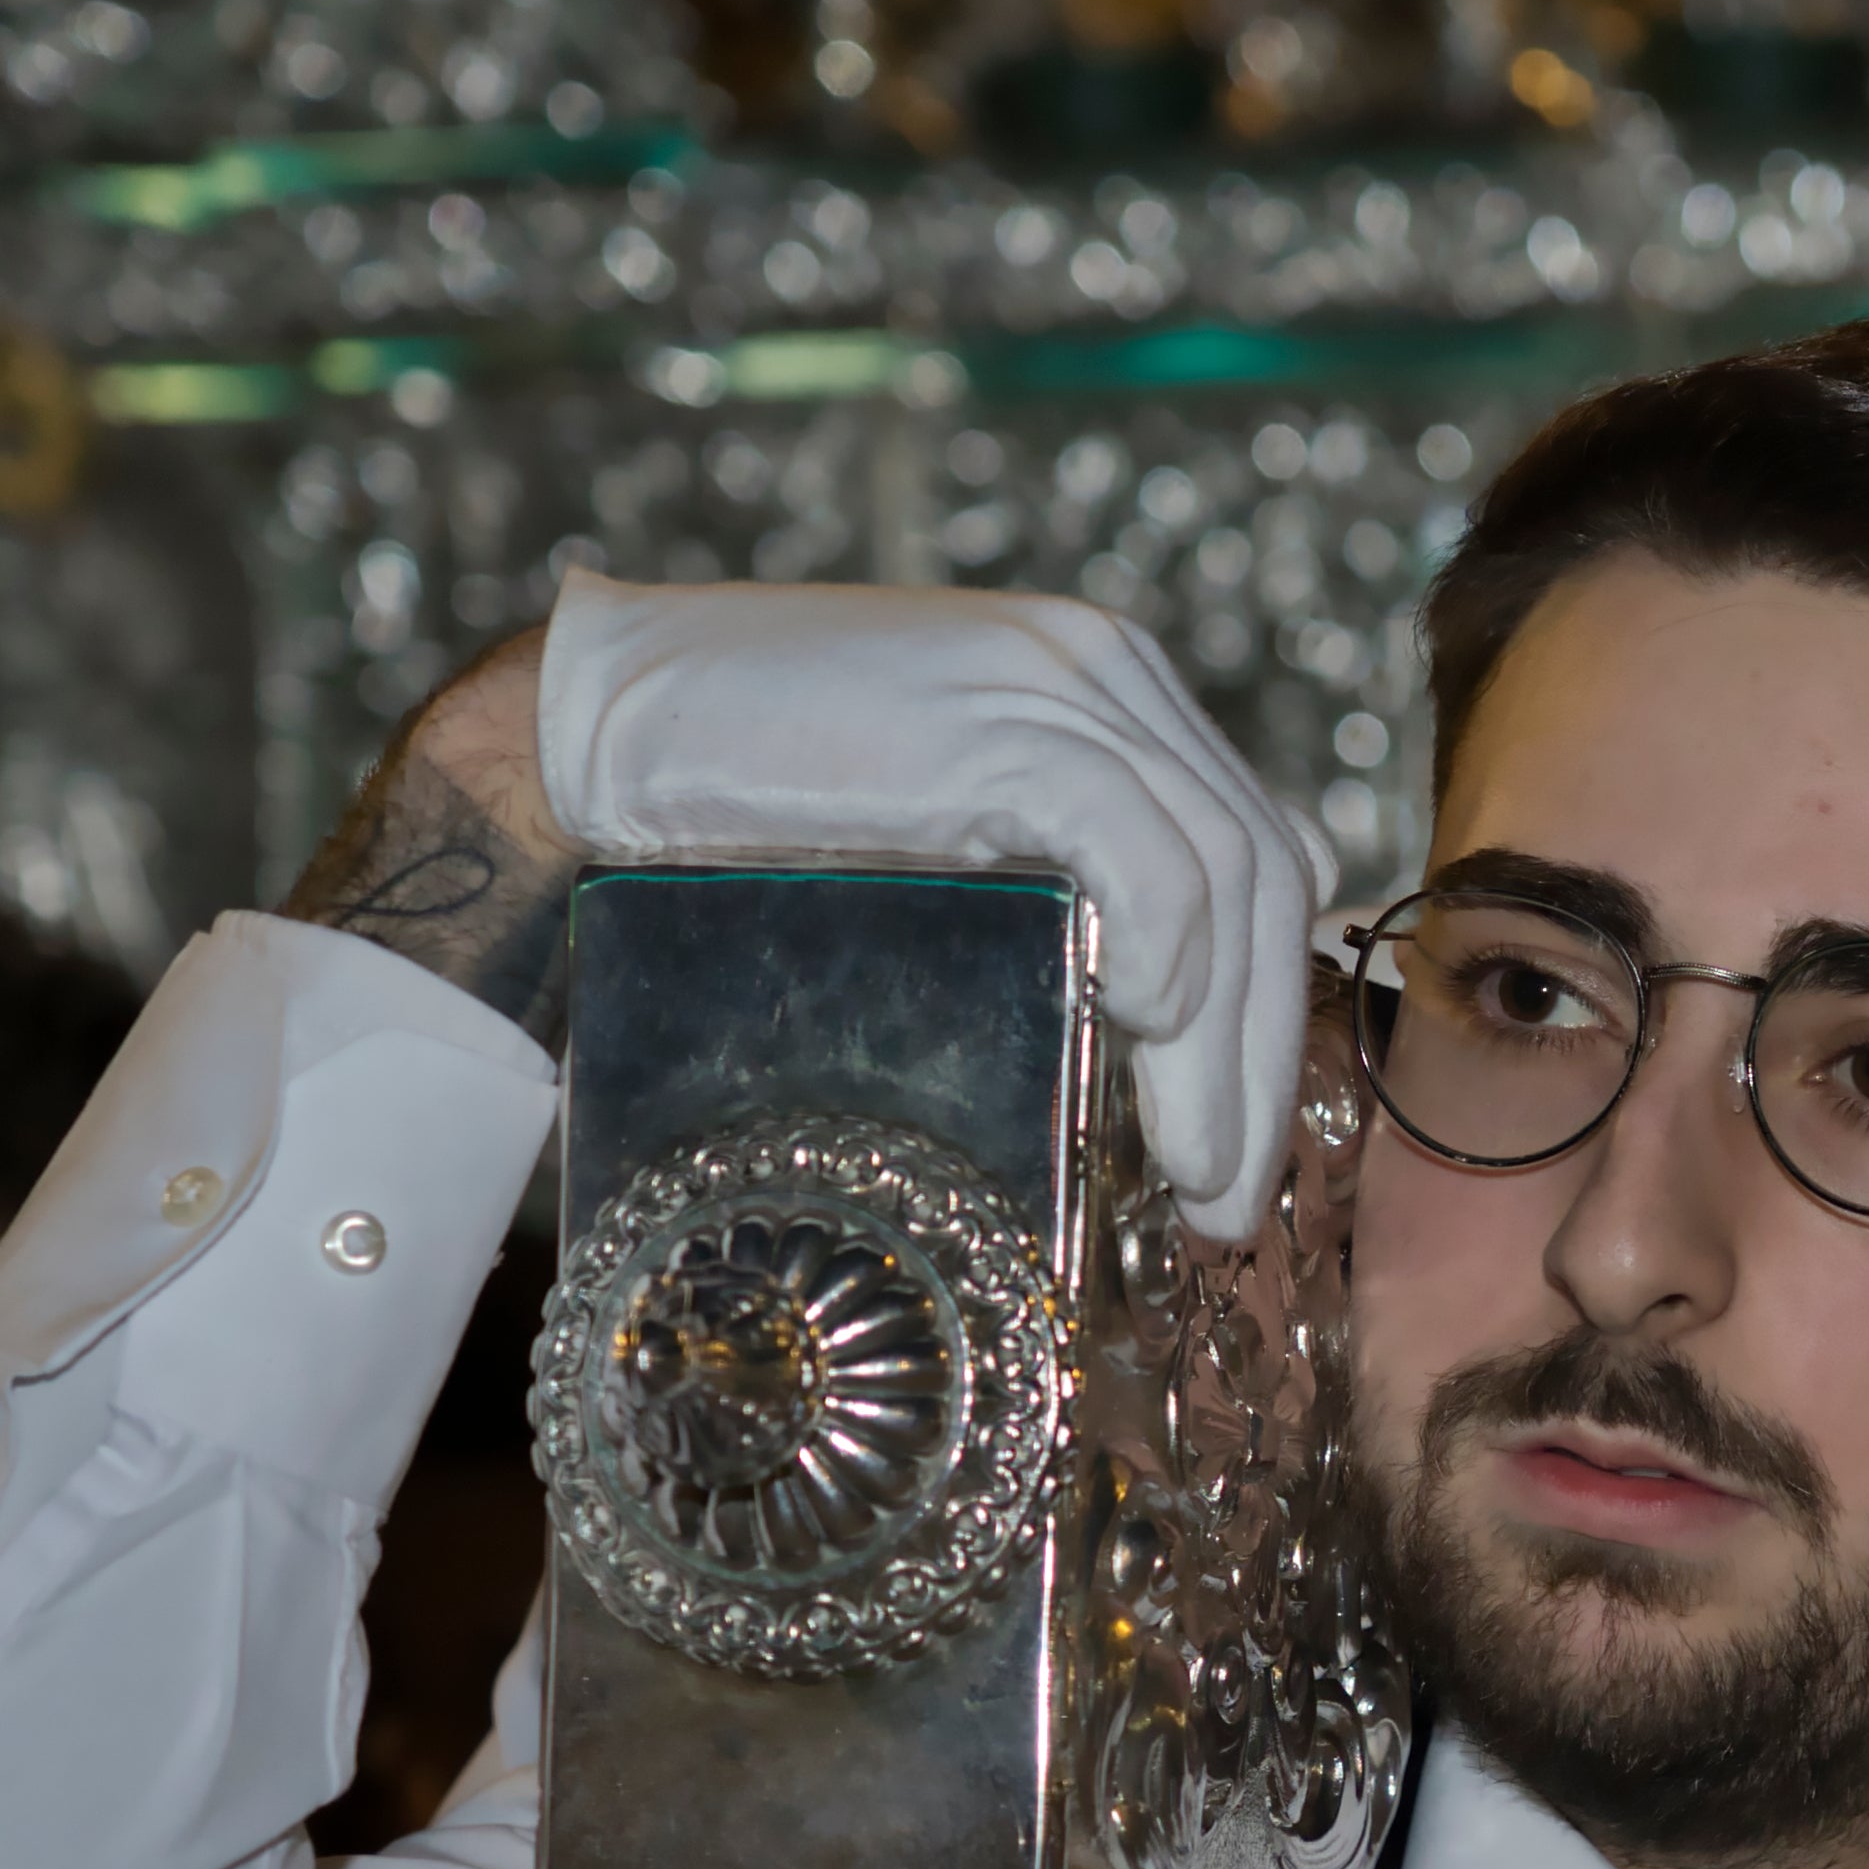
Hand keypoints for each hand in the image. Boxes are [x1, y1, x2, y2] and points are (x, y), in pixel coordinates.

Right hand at [292, 576, 1323, 1235]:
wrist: (596, 729)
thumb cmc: (747, 803)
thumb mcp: (938, 835)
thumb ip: (1046, 880)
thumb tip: (1144, 1021)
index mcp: (1110, 689)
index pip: (1253, 850)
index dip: (1272, 1002)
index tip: (1242, 1136)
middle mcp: (1108, 671)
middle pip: (1259, 873)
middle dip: (1264, 1054)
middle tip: (1233, 1198)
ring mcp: (1061, 685)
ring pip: (1221, 877)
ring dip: (1224, 1051)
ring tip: (1198, 1176)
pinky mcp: (1005, 721)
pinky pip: (1145, 853)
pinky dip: (1167, 959)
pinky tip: (1142, 1039)